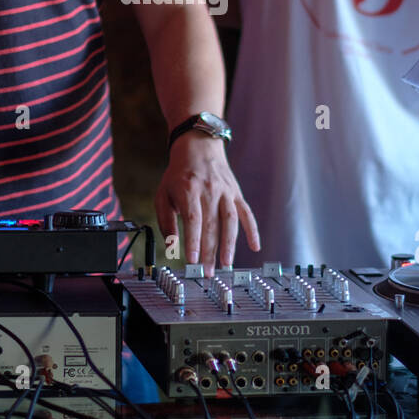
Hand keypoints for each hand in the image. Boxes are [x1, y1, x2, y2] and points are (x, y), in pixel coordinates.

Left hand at [154, 134, 259, 273]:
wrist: (199, 146)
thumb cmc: (178, 174)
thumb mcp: (163, 193)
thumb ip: (166, 221)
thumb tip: (171, 245)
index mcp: (188, 190)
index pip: (193, 219)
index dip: (193, 241)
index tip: (192, 260)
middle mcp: (209, 190)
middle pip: (211, 225)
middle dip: (209, 251)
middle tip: (207, 272)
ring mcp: (225, 192)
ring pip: (230, 221)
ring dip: (229, 244)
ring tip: (227, 264)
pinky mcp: (236, 194)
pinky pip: (247, 213)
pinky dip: (253, 230)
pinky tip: (255, 247)